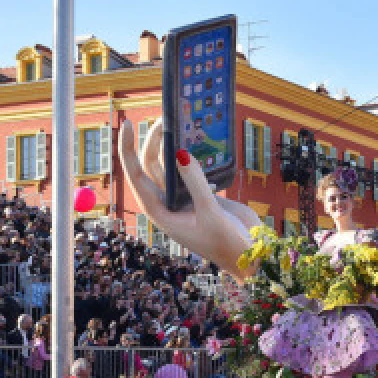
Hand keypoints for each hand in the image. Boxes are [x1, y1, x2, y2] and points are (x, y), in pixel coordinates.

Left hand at [119, 119, 261, 278]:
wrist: (250, 259)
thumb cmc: (228, 245)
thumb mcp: (211, 214)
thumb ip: (195, 183)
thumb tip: (179, 152)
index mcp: (161, 213)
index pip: (137, 176)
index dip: (128, 150)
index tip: (127, 125)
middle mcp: (168, 205)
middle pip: (151, 166)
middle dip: (153, 141)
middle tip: (165, 118)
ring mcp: (184, 200)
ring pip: (170, 166)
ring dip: (172, 145)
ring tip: (180, 121)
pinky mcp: (202, 196)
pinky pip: (191, 170)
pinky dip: (193, 155)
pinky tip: (198, 140)